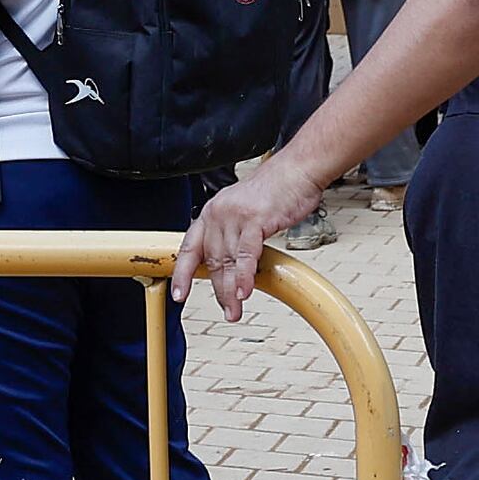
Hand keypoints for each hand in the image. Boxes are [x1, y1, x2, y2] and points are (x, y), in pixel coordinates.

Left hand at [175, 160, 323, 317]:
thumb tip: (231, 262)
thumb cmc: (277, 189)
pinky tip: (245, 292)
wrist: (298, 169)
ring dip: (232, 291)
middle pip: (213, 261)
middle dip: (219, 290)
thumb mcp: (244, 209)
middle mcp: (219, 213)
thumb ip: (233, 233)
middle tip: (227, 310)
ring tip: (236, 309)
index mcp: (213, 211)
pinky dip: (245, 277)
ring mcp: (235, 216)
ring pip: (228, 262)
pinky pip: (246, 255)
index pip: (190, 247)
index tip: (179, 294)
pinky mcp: (255, 220)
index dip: (183, 273)